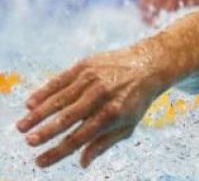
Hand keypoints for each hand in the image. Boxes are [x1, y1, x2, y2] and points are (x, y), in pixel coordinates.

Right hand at [16, 50, 167, 167]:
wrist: (149, 64)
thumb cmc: (137, 99)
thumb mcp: (128, 124)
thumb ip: (104, 143)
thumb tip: (82, 163)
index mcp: (112, 114)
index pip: (79, 138)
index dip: (58, 152)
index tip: (40, 161)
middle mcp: (101, 95)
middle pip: (68, 118)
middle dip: (46, 132)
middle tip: (29, 142)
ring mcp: (92, 78)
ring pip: (59, 99)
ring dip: (39, 114)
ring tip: (21, 126)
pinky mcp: (86, 65)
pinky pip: (60, 80)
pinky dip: (44, 92)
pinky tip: (30, 103)